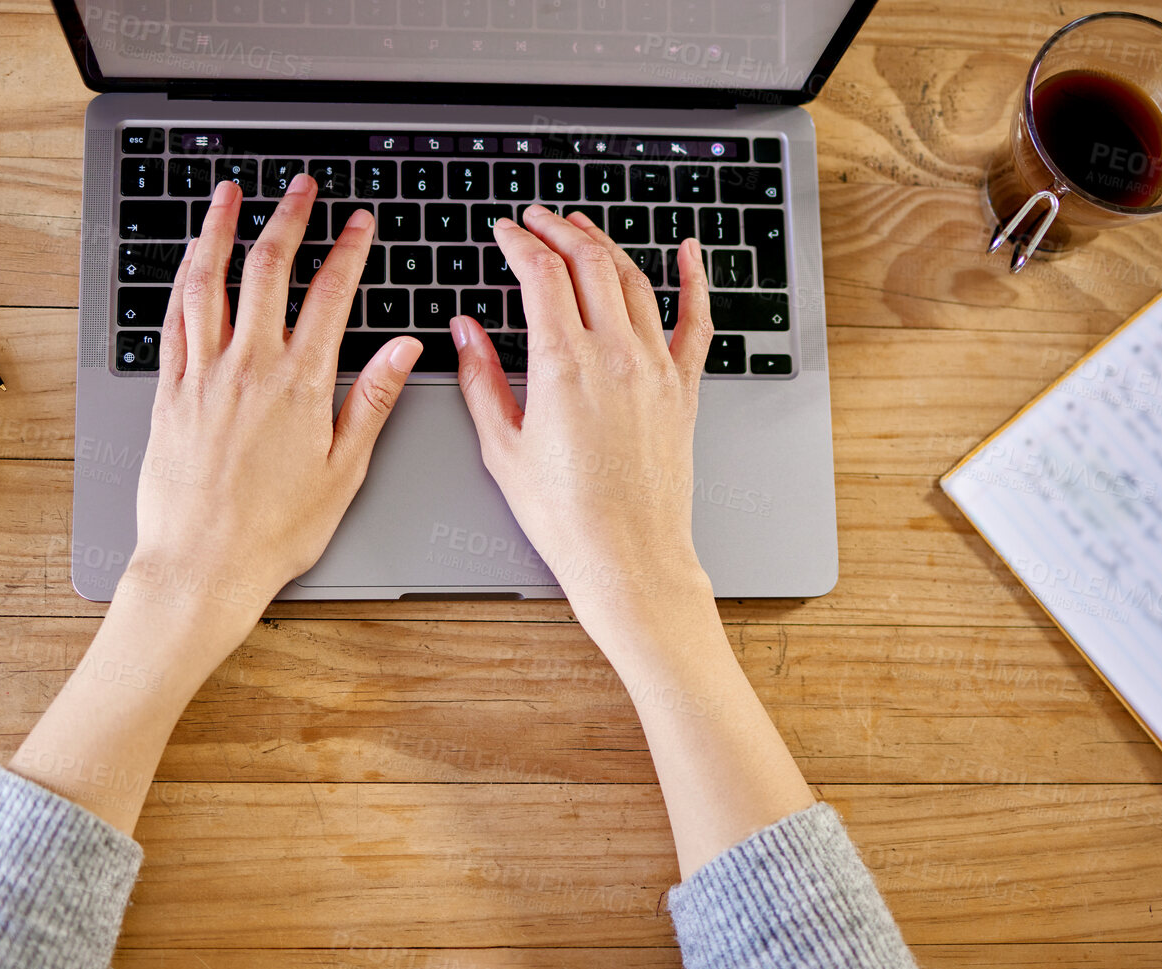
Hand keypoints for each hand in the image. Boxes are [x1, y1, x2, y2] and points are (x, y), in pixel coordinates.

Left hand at [122, 176, 421, 650]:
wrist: (203, 565)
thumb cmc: (275, 531)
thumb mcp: (344, 470)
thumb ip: (371, 400)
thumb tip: (403, 349)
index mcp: (299, 383)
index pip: (331, 294)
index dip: (349, 249)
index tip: (359, 222)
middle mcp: (247, 366)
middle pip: (268, 269)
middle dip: (288, 218)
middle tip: (300, 187)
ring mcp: (201, 375)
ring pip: (209, 281)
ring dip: (220, 230)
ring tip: (230, 196)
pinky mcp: (168, 393)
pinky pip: (172, 321)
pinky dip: (183, 282)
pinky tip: (190, 265)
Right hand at [450, 205, 714, 633]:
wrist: (627, 557)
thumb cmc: (565, 516)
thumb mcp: (502, 446)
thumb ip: (481, 379)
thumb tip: (466, 331)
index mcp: (563, 365)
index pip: (541, 275)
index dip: (519, 242)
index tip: (505, 231)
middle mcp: (615, 355)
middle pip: (588, 263)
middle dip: (558, 230)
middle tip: (538, 219)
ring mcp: (656, 368)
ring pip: (633, 280)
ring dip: (604, 244)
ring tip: (582, 229)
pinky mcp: (683, 389)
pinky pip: (695, 321)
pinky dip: (694, 280)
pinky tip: (688, 252)